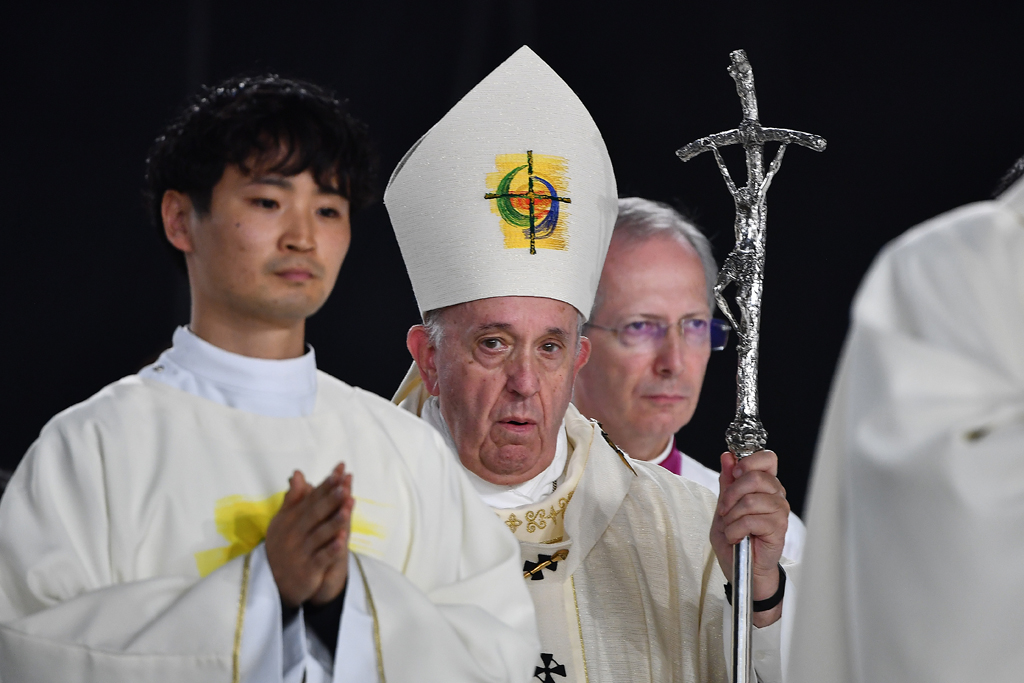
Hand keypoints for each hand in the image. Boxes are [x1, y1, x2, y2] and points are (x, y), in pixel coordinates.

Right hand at [265, 463, 352, 607]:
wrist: (273, 582)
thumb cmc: (283, 546)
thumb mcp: (283, 521)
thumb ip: (293, 498)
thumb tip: (299, 473)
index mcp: (291, 519)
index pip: (310, 498)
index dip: (325, 485)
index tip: (339, 471)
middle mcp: (295, 533)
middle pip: (315, 514)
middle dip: (329, 500)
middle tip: (343, 486)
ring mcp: (301, 552)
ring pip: (319, 535)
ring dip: (333, 523)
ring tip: (347, 510)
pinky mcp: (308, 570)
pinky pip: (321, 559)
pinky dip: (331, 551)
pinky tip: (342, 543)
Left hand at [710, 450, 788, 626]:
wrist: (740, 567)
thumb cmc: (734, 538)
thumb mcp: (723, 507)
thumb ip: (727, 483)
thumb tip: (728, 457)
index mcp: (764, 484)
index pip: (767, 458)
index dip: (749, 461)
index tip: (734, 474)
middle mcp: (776, 494)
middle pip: (755, 477)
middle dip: (731, 493)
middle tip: (724, 510)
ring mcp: (779, 511)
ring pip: (751, 500)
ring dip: (732, 516)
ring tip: (731, 527)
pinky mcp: (778, 529)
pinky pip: (752, 520)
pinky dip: (736, 530)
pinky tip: (736, 537)